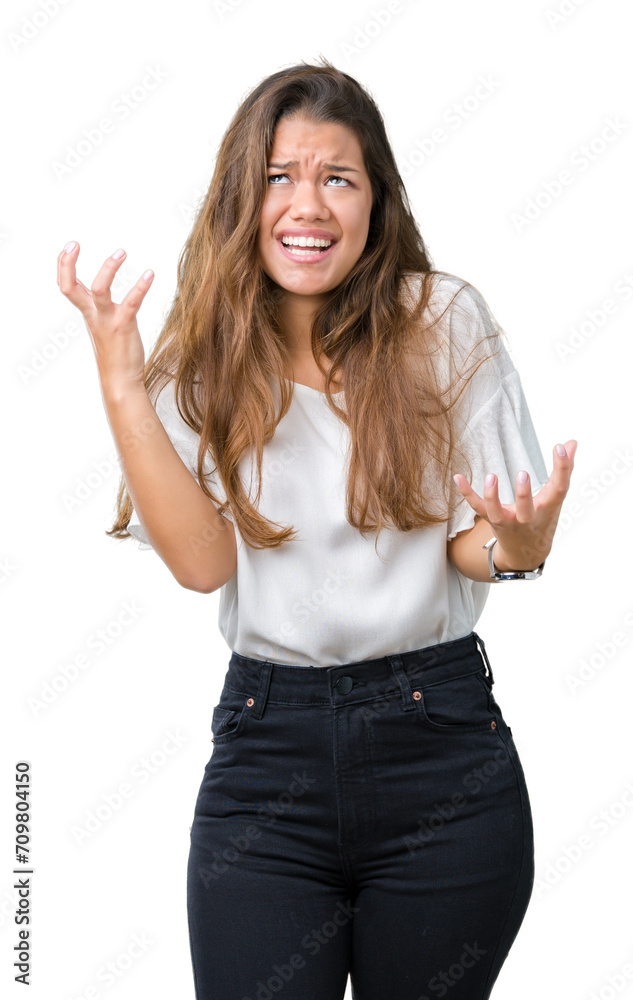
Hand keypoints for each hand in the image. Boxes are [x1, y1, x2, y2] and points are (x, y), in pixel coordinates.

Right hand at [57, 241, 152, 397]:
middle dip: (68, 264)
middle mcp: (93, 315)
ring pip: (100, 291)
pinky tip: (150, 274)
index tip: (70, 246)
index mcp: (88, 313)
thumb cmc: (115, 353)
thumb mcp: (103, 326)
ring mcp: (107, 321)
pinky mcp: (124, 327)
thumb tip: (100, 294)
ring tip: (121, 252)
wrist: (121, 381)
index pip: (67, 286)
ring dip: (108, 269)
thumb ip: (100, 308)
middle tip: (75, 243)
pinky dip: (140, 287)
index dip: (64, 265)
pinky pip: (130, 303)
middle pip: (70, 288)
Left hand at [452, 440, 577, 571]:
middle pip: (525, 510)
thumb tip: (572, 442)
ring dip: (492, 496)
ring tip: (491, 476)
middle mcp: (528, 518)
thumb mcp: (555, 498)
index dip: (562, 469)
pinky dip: (467, 493)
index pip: (559, 489)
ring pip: (497, 513)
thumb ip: (564, 469)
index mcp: (548, 509)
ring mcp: (508, 522)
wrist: (526, 552)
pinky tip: (457, 477)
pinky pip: (477, 508)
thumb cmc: (542, 518)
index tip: (560, 448)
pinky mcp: (491, 520)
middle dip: (523, 494)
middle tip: (522, 473)